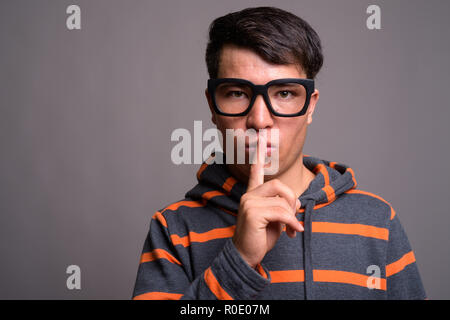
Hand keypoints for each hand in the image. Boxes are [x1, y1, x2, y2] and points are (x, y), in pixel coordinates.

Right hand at [232, 135, 302, 268]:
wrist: (246, 256)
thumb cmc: (260, 238)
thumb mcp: (275, 219)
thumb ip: (282, 206)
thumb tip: (297, 200)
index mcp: (252, 195)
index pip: (256, 172)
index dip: (260, 156)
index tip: (261, 138)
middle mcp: (248, 195)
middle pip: (279, 185)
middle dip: (291, 201)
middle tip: (294, 217)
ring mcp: (248, 202)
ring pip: (282, 201)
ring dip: (292, 217)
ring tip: (291, 229)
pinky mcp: (252, 213)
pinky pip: (281, 212)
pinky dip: (291, 223)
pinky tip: (292, 233)